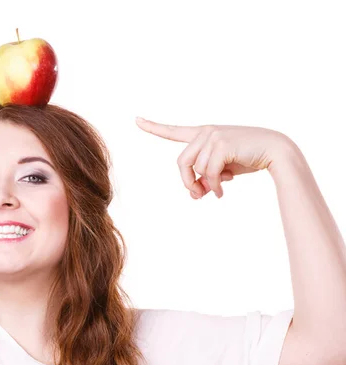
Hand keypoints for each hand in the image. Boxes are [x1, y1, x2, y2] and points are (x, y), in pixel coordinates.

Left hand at [135, 118, 291, 198]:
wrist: (276, 151)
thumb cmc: (248, 158)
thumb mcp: (221, 169)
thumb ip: (204, 177)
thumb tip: (194, 192)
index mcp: (203, 134)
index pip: (174, 131)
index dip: (154, 127)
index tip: (136, 120)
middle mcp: (206, 132)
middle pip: (182, 163)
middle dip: (188, 183)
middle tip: (198, 196)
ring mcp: (213, 136)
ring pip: (196, 169)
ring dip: (205, 186)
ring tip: (218, 190)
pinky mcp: (222, 144)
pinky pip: (209, 172)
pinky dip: (214, 186)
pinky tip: (222, 191)